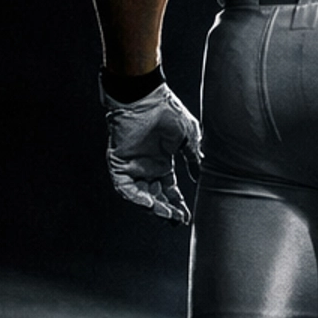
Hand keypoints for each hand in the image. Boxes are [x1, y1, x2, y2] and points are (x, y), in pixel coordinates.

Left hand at [101, 78, 201, 223]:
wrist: (146, 98)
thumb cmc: (167, 112)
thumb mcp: (188, 138)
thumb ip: (192, 160)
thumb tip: (199, 178)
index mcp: (162, 162)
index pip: (169, 190)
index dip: (178, 204)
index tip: (187, 216)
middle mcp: (147, 167)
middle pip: (156, 197)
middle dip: (166, 211)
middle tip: (177, 220)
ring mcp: (132, 166)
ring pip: (140, 196)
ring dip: (153, 207)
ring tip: (167, 214)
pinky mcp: (119, 163)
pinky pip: (125, 187)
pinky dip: (136, 198)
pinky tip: (150, 203)